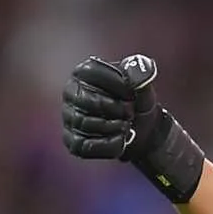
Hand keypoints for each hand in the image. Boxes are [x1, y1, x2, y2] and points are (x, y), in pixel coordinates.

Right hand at [59, 53, 204, 202]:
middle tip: (129, 113)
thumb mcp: (143, 86)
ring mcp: (69, 117)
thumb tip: (138, 67)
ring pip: (84, 123)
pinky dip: (108, 145)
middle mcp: (71, 93)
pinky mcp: (72, 141)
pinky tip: (120, 141)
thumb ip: (141, 74)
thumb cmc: (137, 103)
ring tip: (126, 126)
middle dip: (114, 109)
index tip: (131, 94)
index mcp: (84, 72)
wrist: (142, 130)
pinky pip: (84, 146)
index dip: (117, 85)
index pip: (91, 72)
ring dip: (113, 127)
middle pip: (86, 100)